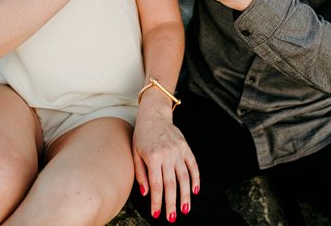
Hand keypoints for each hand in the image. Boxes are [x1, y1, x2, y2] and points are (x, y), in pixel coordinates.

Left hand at [133, 94, 199, 221]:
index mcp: (152, 157)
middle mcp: (167, 154)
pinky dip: (196, 179)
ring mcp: (178, 151)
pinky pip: (193, 165)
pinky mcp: (186, 148)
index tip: (157, 213)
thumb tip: (145, 193)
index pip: (156, 184)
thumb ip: (140, 173)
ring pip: (184, 177)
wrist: (154, 115)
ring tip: (185, 210)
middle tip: (171, 218)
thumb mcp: (135, 153)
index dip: (157, 200)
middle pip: (171, 184)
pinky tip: (195, 191)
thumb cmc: (141, 136)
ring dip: (185, 195)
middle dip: (171, 203)